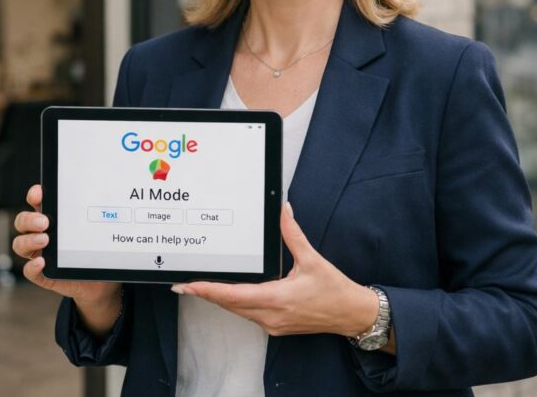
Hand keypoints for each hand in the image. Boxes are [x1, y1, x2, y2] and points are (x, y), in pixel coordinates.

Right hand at [13, 184, 121, 335]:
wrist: (101, 281)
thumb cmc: (95, 249)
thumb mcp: (96, 230)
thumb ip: (99, 216)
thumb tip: (116, 197)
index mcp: (53, 217)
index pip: (36, 202)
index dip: (34, 195)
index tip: (39, 193)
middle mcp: (41, 233)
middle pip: (22, 222)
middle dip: (29, 219)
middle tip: (44, 221)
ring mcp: (40, 253)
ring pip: (20, 244)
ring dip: (29, 240)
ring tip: (45, 240)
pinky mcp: (43, 274)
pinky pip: (29, 271)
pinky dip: (32, 266)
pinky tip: (41, 262)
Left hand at [172, 203, 377, 337]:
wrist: (351, 315)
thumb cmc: (335, 291)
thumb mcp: (312, 259)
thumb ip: (292, 234)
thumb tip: (282, 210)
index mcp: (277, 298)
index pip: (233, 295)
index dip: (208, 290)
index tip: (189, 285)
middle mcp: (270, 316)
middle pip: (229, 305)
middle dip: (207, 293)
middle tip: (184, 284)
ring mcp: (273, 324)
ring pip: (237, 312)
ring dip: (220, 299)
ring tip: (201, 287)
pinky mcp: (276, 326)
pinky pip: (248, 315)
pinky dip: (235, 303)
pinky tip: (228, 294)